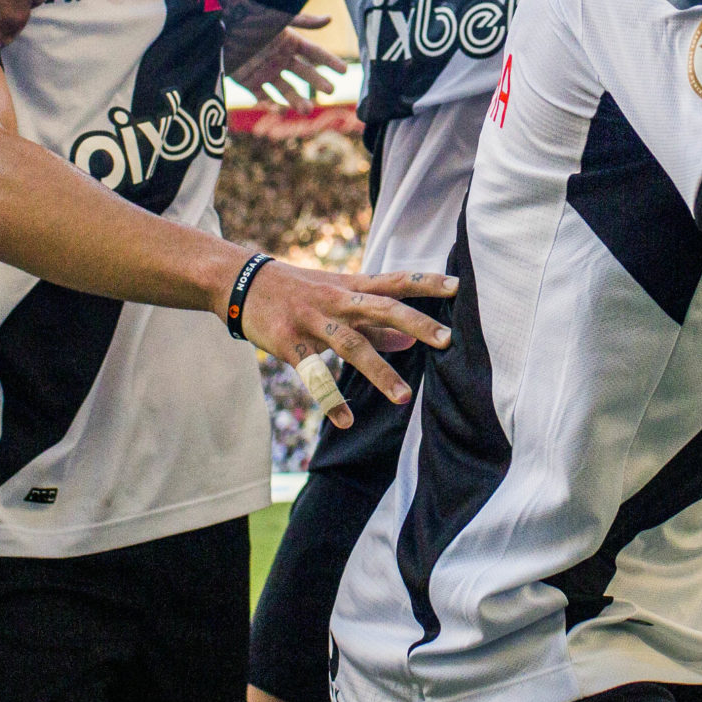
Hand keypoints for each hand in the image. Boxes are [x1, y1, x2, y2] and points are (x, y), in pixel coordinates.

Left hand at [236, 17, 348, 108]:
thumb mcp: (277, 18)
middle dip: (318, 82)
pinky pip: (262, 96)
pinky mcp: (248, 82)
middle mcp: (279, 58)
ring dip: (297, 99)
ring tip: (306, 109)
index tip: (344, 71)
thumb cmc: (248, 18)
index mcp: (288, 41)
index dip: (329, 61)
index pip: (314, 53)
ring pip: (286, 89)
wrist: (216, 25)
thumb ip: (303, 21)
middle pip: (304, 73)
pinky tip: (277, 109)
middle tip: (330, 91)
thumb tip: (330, 19)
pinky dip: (269, 104)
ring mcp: (264, 71)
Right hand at [237, 263, 456, 426]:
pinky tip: (346, 421)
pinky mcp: (290, 343)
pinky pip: (313, 375)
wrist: (242, 282)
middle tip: (447, 340)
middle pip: (382, 308)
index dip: (427, 284)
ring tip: (403, 398)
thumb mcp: (336, 298)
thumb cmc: (298, 291)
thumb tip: (411, 340)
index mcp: (351, 287)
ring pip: (351, 345)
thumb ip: (374, 322)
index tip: (459, 287)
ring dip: (379, 371)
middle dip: (416, 323)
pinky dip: (331, 399)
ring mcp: (312, 320)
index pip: (396, 281)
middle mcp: (336, 300)